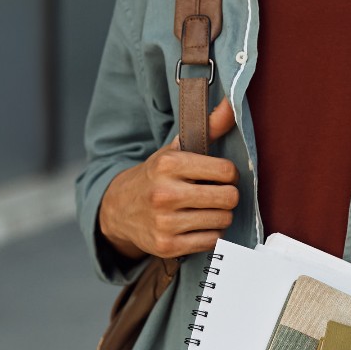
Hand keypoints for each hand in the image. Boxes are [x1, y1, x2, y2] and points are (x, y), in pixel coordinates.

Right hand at [97, 99, 239, 259]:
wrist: (118, 209)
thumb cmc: (157, 176)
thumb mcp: (176, 149)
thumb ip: (208, 127)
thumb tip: (232, 103)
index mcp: (168, 164)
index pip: (226, 171)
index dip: (229, 174)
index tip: (218, 176)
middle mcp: (164, 193)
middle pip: (228, 197)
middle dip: (227, 196)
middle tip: (215, 194)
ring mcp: (164, 222)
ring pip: (223, 220)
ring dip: (220, 216)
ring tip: (204, 209)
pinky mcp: (166, 246)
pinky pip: (211, 241)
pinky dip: (210, 234)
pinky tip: (197, 225)